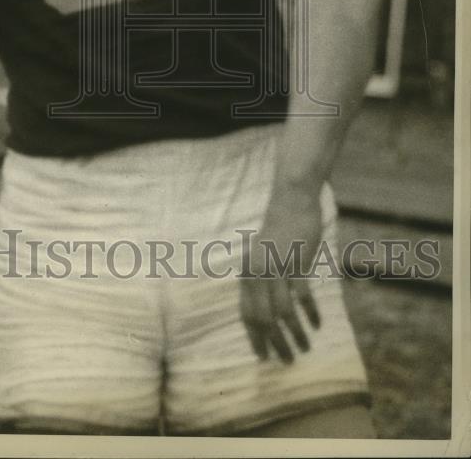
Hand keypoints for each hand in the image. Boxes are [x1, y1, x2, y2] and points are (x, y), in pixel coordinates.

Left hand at [238, 189, 322, 363]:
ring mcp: (277, 268)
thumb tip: (264, 311)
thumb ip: (259, 279)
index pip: (247, 314)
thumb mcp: (261, 254)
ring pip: (283, 312)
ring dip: (295, 334)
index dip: (255, 337)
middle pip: (264, 318)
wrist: (292, 200)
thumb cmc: (278, 229)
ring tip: (305, 348)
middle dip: (275, 343)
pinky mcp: (296, 262)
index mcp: (247, 272)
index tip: (263, 356)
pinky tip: (317, 325)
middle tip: (286, 361)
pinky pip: (302, 296)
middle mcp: (257, 272)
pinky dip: (310, 313)